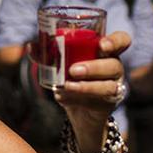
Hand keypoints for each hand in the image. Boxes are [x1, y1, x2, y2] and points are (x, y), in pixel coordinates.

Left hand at [58, 31, 131, 151]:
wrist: (78, 111)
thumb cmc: (72, 79)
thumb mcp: (60, 65)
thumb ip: (48, 54)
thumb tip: (31, 46)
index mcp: (106, 52)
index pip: (121, 41)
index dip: (115, 41)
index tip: (101, 45)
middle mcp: (114, 68)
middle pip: (114, 65)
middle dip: (94, 67)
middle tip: (73, 70)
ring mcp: (114, 87)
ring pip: (107, 86)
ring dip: (86, 86)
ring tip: (66, 86)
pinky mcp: (108, 104)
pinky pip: (97, 102)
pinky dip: (79, 99)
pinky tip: (63, 97)